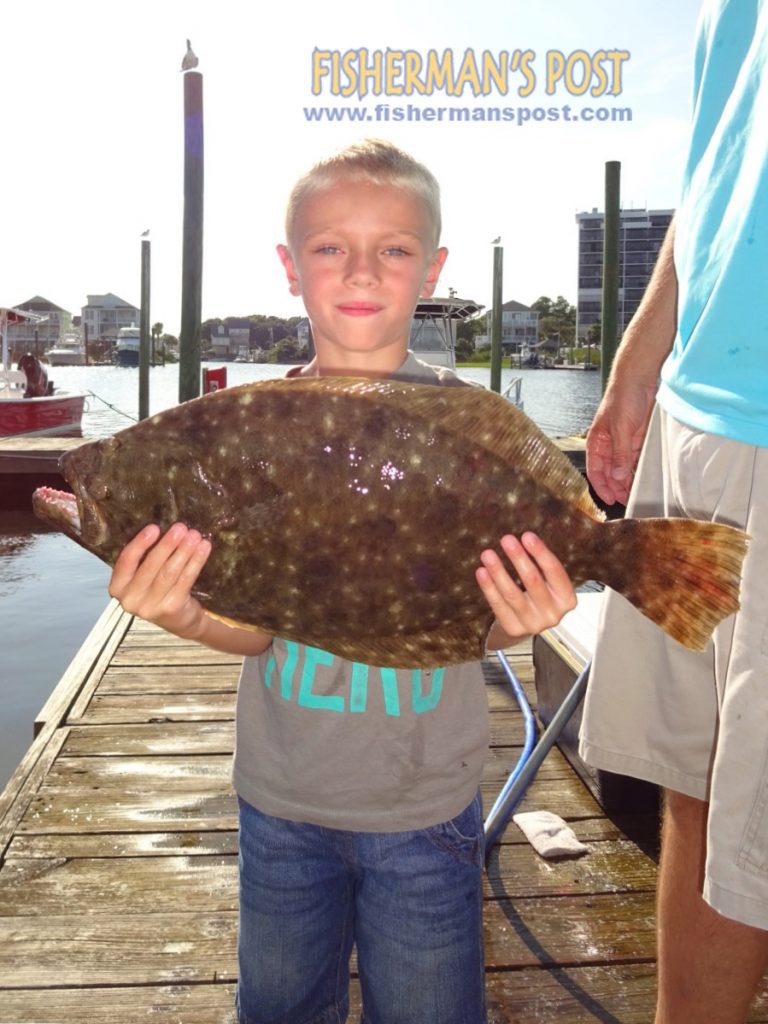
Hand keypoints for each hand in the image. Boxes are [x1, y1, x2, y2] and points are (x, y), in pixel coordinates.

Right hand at [108, 522, 212, 638]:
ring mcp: (150, 607)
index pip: (126, 561)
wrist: (180, 621)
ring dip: (184, 551)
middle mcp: (130, 600)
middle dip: (168, 544)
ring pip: (169, 572)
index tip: (154, 527)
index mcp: (118, 587)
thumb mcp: (144, 578)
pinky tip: (203, 548)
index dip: (140, 543)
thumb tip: (164, 529)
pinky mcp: (171, 608)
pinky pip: (185, 579)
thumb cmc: (159, 592)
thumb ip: (145, 559)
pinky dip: (196, 561)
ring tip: (194, 535)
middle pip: (151, 565)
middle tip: (181, 528)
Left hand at [476, 533, 575, 646]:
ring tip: (488, 554)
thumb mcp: (549, 582)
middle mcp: (553, 614)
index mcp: (567, 599)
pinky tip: (481, 572)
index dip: (540, 552)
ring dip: (499, 571)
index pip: (555, 571)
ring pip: (513, 595)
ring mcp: (534, 624)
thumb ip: (541, 564)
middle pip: (533, 581)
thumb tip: (524, 537)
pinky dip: (489, 588)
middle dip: (519, 558)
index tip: (527, 535)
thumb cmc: (540, 594)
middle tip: (506, 539)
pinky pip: (498, 605)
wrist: (530, 622)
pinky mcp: (514, 628)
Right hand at [586, 377, 655, 506]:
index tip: (610, 500)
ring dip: (628, 480)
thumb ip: (619, 453)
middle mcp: (609, 445)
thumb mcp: (621, 428)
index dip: (601, 486)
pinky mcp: (637, 439)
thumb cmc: (623, 397)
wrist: (640, 378)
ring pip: (623, 468)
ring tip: (635, 494)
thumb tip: (617, 475)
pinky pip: (635, 460)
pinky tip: (643, 479)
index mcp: (597, 442)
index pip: (596, 470)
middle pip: (610, 472)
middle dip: (616, 487)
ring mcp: (623, 442)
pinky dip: (637, 470)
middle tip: (627, 501)